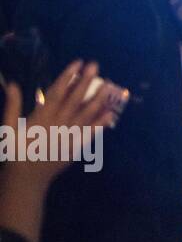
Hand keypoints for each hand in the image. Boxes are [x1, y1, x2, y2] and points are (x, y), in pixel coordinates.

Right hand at [3, 61, 126, 185]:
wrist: (26, 178)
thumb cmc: (15, 151)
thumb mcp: (8, 127)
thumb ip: (12, 106)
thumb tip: (13, 84)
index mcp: (41, 117)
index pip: (56, 92)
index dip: (67, 77)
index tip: (77, 63)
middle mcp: (57, 124)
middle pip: (74, 99)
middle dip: (85, 82)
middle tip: (95, 65)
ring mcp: (68, 136)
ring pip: (85, 114)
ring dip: (98, 98)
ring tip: (109, 85)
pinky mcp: (76, 147)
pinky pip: (90, 133)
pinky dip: (101, 123)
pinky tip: (111, 113)